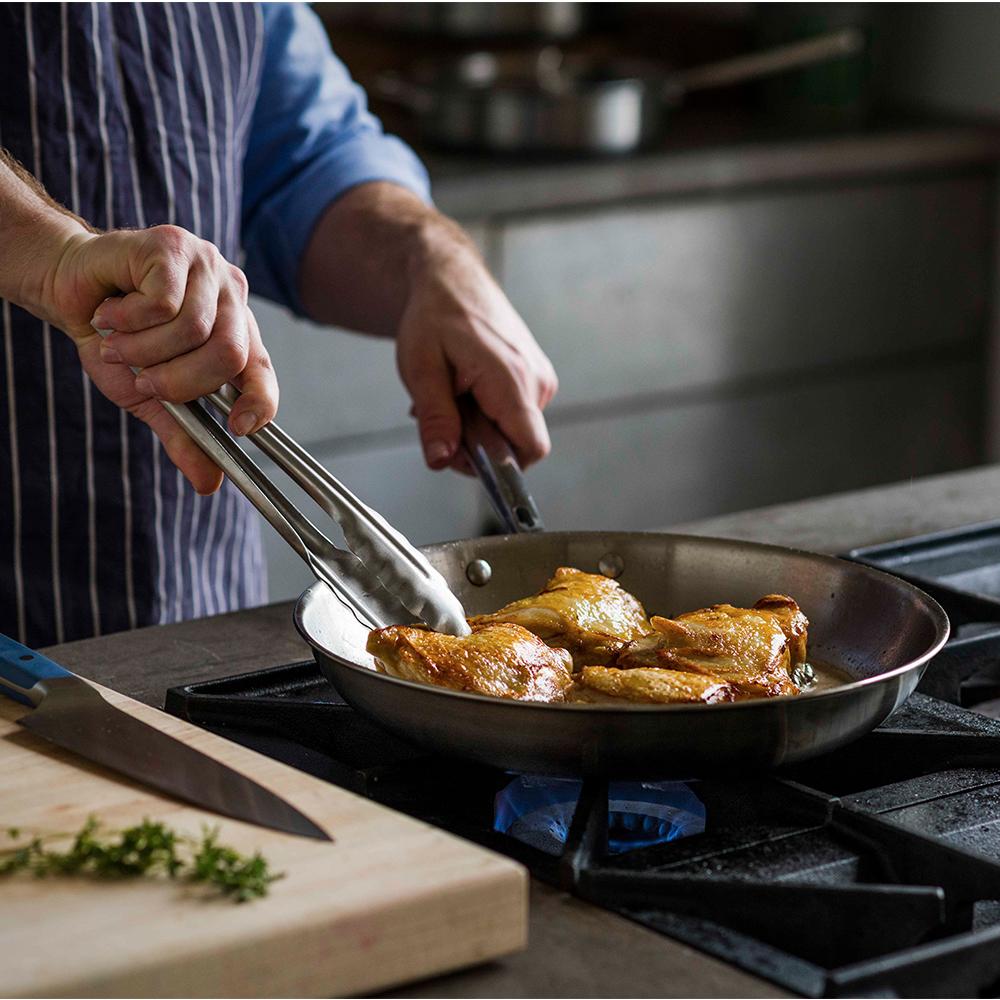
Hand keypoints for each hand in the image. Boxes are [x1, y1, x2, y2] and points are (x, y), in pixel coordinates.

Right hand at [41, 225, 277, 493]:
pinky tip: (111, 314)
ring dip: (145, 350)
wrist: (71, 291)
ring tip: (119, 343)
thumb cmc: (117, 340)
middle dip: (179, 381)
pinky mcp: (174, 246)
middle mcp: (232, 298)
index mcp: (236, 333)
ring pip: (193, 330)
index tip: (238, 428)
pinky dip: (129, 320)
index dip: (260, 402)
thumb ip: (184, 434)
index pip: (263, 371)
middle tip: (144, 380)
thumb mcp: (151, 397)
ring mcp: (207, 268)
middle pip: (229, 355)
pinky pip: (163, 303)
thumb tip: (209, 484)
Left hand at [395, 232, 556, 471]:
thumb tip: (442, 461)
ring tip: (451, 394)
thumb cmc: (435, 316)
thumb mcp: (421, 369)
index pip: (531, 450)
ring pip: (514, 431)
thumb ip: (435, 419)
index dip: (498, 466)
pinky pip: (515, 414)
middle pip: (517, 445)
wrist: (452, 279)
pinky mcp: (536, 377)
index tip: (462, 453)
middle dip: (477, 443)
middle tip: (441, 413)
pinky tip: (465, 389)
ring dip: (478, 426)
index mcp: (512, 380)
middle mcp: (537, 381)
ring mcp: (540, 379)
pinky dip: (487, 413)